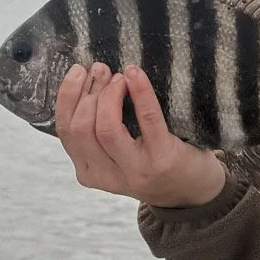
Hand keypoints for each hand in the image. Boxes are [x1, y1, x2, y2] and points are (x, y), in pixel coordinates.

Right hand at [53, 63, 226, 208]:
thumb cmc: (152, 163)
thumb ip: (97, 134)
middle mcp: (108, 176)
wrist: (193, 191)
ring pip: (106, 127)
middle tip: (102, 69)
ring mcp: (136, 170)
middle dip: (88, 92)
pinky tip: (135, 75)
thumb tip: (86, 81)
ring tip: (120, 76)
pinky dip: (140, 92)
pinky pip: (146, 118)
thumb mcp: (116, 157)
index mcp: (90, 173)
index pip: (66, 132)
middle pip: (81, 129)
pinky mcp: (162, 158)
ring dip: (109, 94)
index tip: (79, 72)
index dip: (68, 97)